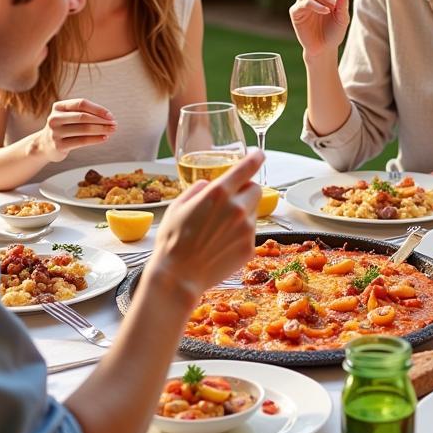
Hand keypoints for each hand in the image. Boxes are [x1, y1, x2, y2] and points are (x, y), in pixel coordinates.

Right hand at [36, 99, 115, 162]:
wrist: (45, 145)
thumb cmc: (64, 127)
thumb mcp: (69, 116)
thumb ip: (84, 113)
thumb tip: (108, 117)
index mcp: (59, 107)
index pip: (81, 104)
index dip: (97, 109)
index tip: (110, 115)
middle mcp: (55, 118)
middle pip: (83, 117)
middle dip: (102, 120)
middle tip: (114, 124)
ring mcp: (55, 132)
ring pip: (84, 129)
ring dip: (101, 129)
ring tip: (112, 130)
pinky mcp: (59, 145)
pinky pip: (82, 141)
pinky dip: (95, 139)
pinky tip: (104, 138)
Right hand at [149, 150, 262, 294]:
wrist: (178, 277)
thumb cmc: (173, 241)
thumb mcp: (177, 206)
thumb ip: (197, 190)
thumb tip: (207, 185)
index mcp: (218, 193)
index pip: (246, 168)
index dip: (255, 158)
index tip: (259, 154)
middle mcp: (236, 208)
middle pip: (256, 189)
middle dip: (246, 190)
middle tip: (231, 200)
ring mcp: (245, 229)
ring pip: (253, 211)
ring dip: (243, 212)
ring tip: (220, 227)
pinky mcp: (249, 247)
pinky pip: (250, 231)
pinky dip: (240, 232)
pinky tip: (221, 243)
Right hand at [289, 0, 350, 59]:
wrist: (323, 49)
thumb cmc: (333, 34)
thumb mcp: (343, 19)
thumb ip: (343, 4)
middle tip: (333, 5)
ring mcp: (303, 3)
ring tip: (329, 10)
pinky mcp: (296, 11)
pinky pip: (305, 2)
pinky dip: (316, 5)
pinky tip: (324, 11)